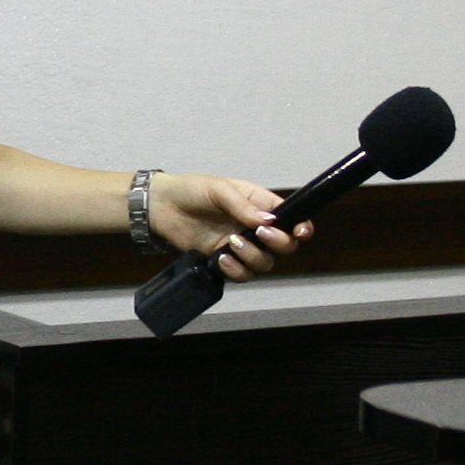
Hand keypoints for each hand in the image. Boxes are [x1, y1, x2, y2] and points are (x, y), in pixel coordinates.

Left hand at [149, 173, 306, 280]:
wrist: (162, 207)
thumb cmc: (192, 190)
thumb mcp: (220, 190)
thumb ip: (243, 206)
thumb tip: (269, 220)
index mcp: (260, 204)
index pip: (291, 218)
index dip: (301, 227)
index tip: (300, 232)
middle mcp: (255, 228)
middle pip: (284, 245)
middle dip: (278, 243)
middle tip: (259, 234)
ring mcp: (241, 246)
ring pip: (264, 263)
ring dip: (253, 257)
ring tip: (231, 243)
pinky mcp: (224, 260)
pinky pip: (241, 274)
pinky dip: (236, 270)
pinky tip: (222, 259)